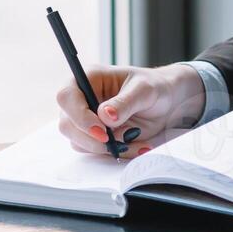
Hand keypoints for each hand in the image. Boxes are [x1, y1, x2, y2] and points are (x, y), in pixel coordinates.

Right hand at [55, 63, 206, 155]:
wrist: (166, 101)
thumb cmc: (154, 86)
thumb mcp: (144, 90)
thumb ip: (125, 102)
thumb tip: (104, 116)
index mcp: (89, 78)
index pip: (66, 97)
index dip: (78, 116)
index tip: (101, 131)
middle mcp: (82, 99)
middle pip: (67, 124)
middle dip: (91, 138)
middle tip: (119, 142)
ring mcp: (86, 119)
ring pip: (79, 142)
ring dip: (106, 148)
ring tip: (135, 139)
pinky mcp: (95, 136)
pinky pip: (96, 151)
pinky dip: (116, 152)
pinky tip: (136, 145)